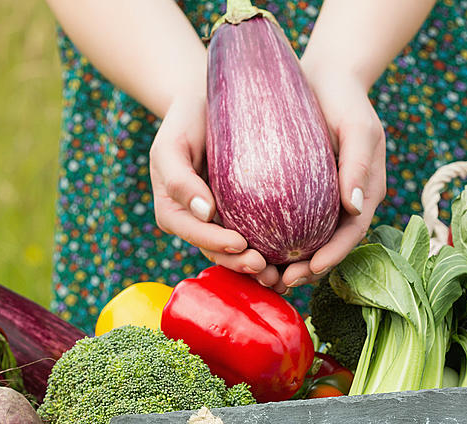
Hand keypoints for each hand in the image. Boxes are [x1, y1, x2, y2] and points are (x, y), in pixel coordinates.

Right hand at [149, 92, 272, 278]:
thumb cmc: (186, 120)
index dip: (215, 243)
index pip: (193, 233)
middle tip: (265, 268)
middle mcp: (197, 222)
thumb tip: (205, 213)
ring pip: (237, 252)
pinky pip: (258, 236)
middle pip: (216, 251)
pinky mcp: (244, 215)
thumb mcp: (171, 145)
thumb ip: (179, 179)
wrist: (208, 104)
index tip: (240, 244)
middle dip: (239, 264)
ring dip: (257, 268)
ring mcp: (220, 221)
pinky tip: (294, 259)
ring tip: (281, 276)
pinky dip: (273, 250)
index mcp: (175, 211)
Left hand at [273, 64, 386, 293]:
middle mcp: (344, 204)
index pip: (351, 234)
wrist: (324, 76)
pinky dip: (273, 240)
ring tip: (264, 276)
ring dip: (287, 262)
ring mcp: (321, 200)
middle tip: (280, 282)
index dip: (333, 256)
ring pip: (307, 241)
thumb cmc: (345, 99)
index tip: (310, 270)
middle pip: (328, 246)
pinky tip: (251, 249)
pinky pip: (288, 223)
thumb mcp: (358, 127)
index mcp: (364, 194)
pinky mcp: (298, 193)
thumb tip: (353, 207)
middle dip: (307, 270)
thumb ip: (358, 164)